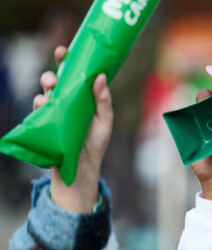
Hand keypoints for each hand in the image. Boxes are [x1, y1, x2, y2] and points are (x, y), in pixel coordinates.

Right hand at [39, 46, 110, 212]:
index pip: (73, 75)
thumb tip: (100, 76)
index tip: (64, 51)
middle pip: (55, 81)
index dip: (67, 61)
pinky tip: (44, 103)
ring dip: (45, 87)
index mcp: (81, 97)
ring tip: (51, 88)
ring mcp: (53, 111)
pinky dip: (40, 103)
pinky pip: (37, 109)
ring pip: (44, 92)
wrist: (81, 167)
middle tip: (56, 76)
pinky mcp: (44, 122)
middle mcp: (65, 101)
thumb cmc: (95, 142)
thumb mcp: (105, 120)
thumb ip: (103, 100)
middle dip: (52, 74)